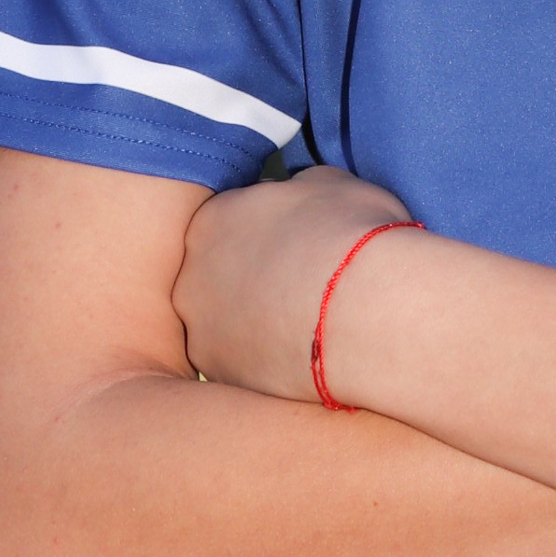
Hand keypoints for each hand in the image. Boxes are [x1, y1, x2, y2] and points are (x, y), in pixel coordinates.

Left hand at [174, 164, 411, 402]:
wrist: (365, 309)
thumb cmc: (353, 234)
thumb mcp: (332, 183)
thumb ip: (298, 189)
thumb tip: (296, 196)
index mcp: (212, 217)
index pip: (229, 221)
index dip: (267, 235)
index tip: (297, 246)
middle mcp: (191, 272)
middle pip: (217, 273)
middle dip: (252, 279)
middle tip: (299, 288)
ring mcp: (199, 327)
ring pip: (224, 322)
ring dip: (254, 322)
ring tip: (305, 326)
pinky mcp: (218, 373)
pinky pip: (239, 362)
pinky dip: (264, 359)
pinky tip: (301, 355)